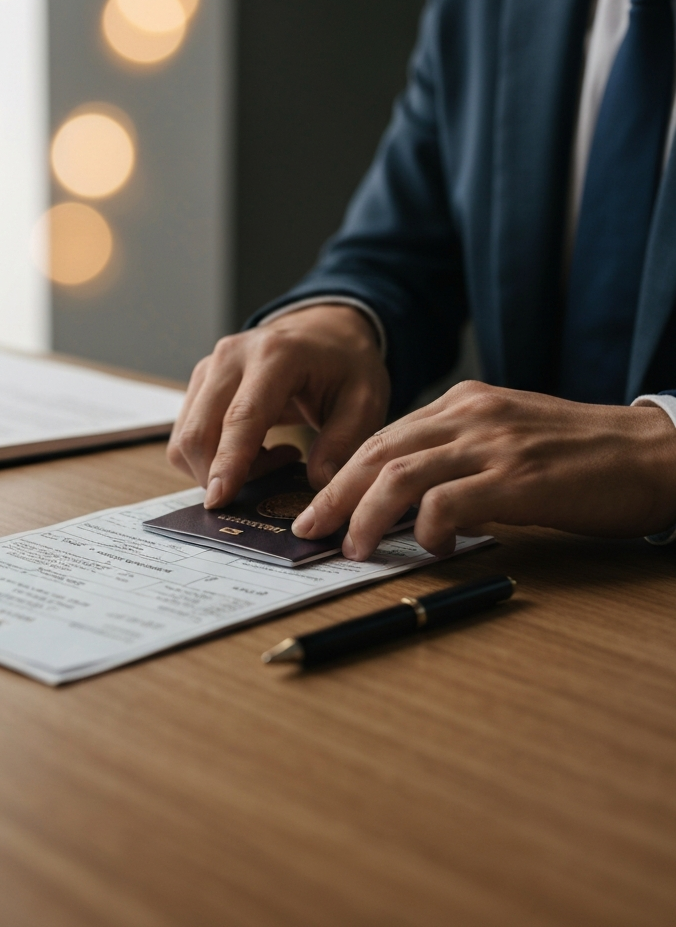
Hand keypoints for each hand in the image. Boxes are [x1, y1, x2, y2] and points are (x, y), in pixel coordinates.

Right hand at [167, 305, 389, 506]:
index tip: (219, 499)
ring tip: (268, 460)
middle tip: (266, 485)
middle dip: (217, 476)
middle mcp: (231, 357)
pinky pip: (187, 434)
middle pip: (199, 432)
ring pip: (185, 438)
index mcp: (275, 356)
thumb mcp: (365, 401)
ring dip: (216, 468)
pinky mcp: (199, 383)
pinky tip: (253, 449)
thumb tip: (319, 486)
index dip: (228, 462)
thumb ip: (343, 443)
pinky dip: (212, 456)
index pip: (241, 417)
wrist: (324, 331)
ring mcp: (209, 368)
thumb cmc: (345, 365)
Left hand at [291, 380, 675, 558]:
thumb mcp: (506, 437)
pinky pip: (447, 502)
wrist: (654, 452)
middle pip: (377, 452)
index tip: (318, 504)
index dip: (342, 473)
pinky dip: (426, 528)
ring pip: (400, 474)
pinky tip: (430, 547)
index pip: (383, 436)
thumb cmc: (580, 454)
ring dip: (365, 515)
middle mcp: (469, 415)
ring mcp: (492, 443)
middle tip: (310, 528)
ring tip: (353, 547)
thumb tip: (405, 502)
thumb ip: (456, 456)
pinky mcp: (518, 478)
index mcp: (462, 403)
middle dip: (335, 494)